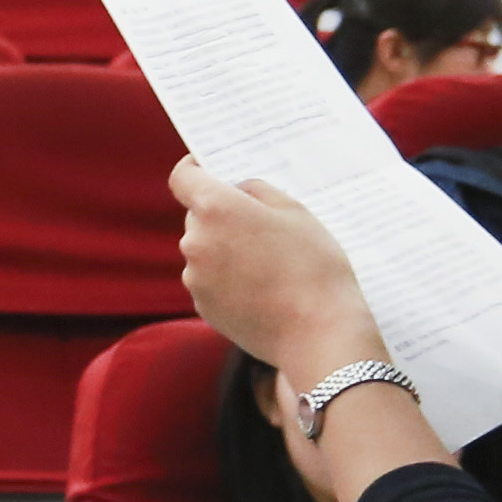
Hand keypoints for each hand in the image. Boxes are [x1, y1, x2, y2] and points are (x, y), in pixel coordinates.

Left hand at [168, 158, 371, 376]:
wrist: (318, 334)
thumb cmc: (313, 268)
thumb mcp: (296, 213)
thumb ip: (259, 192)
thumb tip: (238, 191)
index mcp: (215, 208)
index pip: (183, 178)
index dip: (193, 169)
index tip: (204, 167)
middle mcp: (195, 241)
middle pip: (198, 217)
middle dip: (222, 216)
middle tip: (261, 225)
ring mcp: (195, 277)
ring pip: (205, 251)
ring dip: (226, 250)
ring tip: (269, 265)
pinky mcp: (203, 306)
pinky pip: (211, 281)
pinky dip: (228, 279)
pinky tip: (262, 290)